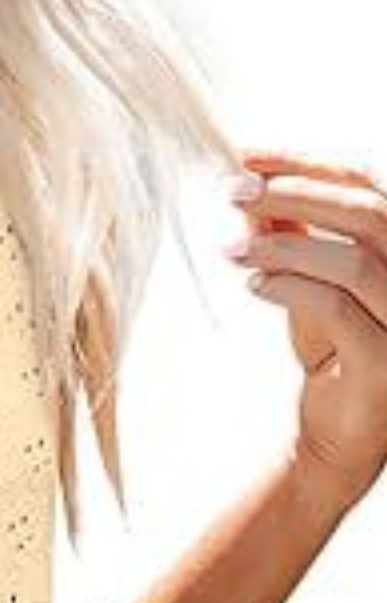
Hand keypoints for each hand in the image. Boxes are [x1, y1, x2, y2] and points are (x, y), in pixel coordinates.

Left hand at [224, 146, 386, 512]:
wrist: (338, 444)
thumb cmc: (333, 357)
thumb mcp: (310, 287)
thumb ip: (292, 240)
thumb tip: (252, 191)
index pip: (369, 186)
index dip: (309, 165)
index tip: (247, 157)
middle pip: (370, 213)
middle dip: (297, 194)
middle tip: (234, 192)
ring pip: (358, 261)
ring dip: (287, 246)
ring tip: (231, 249)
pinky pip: (339, 309)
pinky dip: (291, 289)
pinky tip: (253, 287)